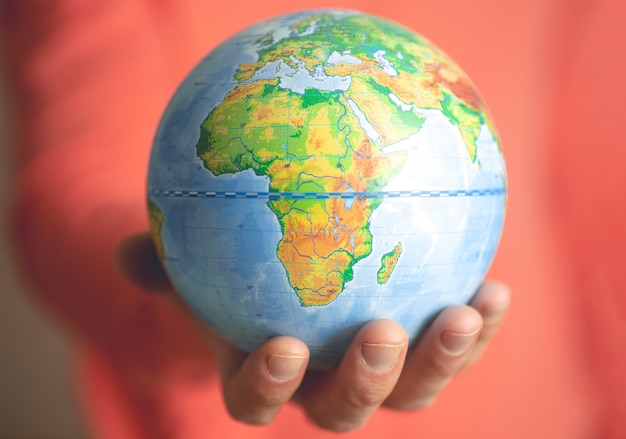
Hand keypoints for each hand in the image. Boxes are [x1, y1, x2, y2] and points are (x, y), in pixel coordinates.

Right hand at [117, 232, 509, 431]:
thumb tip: (127, 250)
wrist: (281, 286)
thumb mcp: (192, 266)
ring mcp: (375, 374)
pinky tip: (495, 287)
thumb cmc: (229, 276)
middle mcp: (321, 385)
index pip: (255, 400)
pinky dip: (477, 325)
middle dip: (367, 381)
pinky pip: (451, 346)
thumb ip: (161, 265)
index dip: (267, 386)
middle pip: (345, 409)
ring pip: (411, 390)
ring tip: (467, 313)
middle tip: (381, 333)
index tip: (280, 347)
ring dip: (441, 360)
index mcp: (264, 372)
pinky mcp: (419, 349)